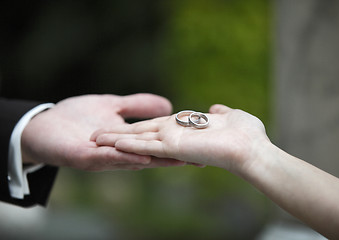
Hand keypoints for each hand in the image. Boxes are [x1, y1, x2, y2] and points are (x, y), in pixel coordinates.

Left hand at [21, 93, 184, 170]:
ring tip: (177, 160)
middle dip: (174, 158)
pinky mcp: (84, 158)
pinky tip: (139, 155)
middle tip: (198, 159)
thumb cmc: (77, 116)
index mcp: (128, 143)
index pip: (157, 145)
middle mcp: (119, 155)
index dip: (178, 146)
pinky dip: (123, 156)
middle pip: (151, 157)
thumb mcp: (113, 105)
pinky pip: (106, 158)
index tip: (201, 147)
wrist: (43, 124)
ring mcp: (103, 158)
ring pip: (132, 160)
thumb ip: (138, 106)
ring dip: (154, 160)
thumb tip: (168, 104)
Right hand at [92, 104, 269, 174]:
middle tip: (94, 134)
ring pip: (137, 141)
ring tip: (93, 138)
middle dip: (117, 135)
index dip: (136, 128)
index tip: (118, 126)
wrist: (255, 151)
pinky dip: (127, 144)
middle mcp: (175, 140)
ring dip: (115, 140)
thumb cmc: (247, 135)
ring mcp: (173, 145)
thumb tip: (214, 110)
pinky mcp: (174, 148)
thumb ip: (218, 115)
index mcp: (184, 132)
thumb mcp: (229, 118)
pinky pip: (146, 146)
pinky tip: (110, 141)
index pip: (155, 128)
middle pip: (140, 135)